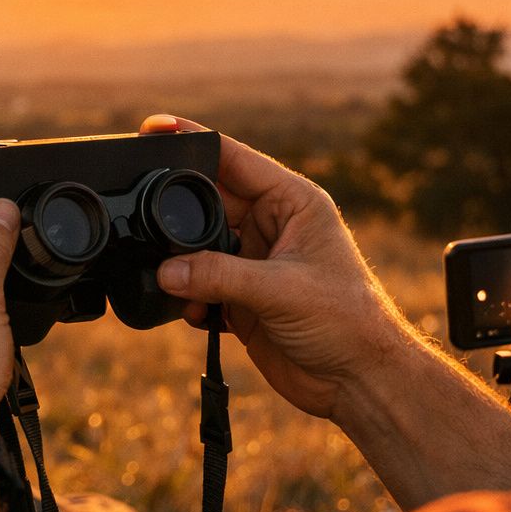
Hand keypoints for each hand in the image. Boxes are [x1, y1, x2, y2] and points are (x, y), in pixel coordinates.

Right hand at [144, 115, 413, 420]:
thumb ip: (219, 275)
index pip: (233, 158)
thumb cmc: (348, 323)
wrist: (359, 383)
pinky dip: (187, 299)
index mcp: (292, 201)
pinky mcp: (241, 298)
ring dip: (180, 265)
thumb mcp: (282, 290)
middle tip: (150, 226)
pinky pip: (198, 286)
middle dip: (178, 215)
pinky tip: (195, 315)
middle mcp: (271, 225)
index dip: (192, 141)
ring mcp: (253, 261)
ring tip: (177, 285)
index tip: (152, 128)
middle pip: (207, 202)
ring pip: (196, 247)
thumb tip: (165, 272)